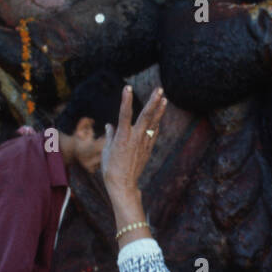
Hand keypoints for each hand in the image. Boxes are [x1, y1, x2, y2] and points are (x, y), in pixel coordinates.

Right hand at [101, 85, 165, 211]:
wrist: (123, 184)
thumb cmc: (110, 168)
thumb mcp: (107, 150)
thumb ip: (111, 135)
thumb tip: (110, 125)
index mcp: (122, 136)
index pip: (124, 113)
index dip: (126, 99)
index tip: (127, 87)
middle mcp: (135, 138)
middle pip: (146, 116)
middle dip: (152, 101)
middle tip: (159, 89)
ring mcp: (144, 143)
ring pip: (153, 123)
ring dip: (159, 110)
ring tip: (164, 98)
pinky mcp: (148, 149)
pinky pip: (154, 133)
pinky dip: (156, 124)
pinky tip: (159, 116)